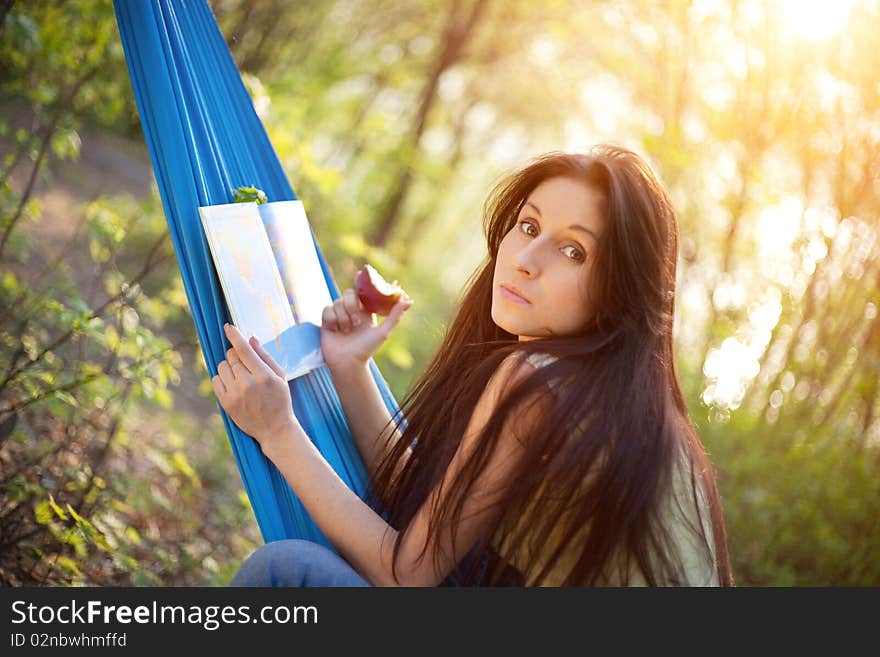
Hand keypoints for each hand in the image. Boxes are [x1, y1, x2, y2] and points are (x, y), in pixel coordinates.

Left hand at [211, 323, 299, 452]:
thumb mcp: (280, 376)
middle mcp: (248, 384)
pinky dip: (222, 378)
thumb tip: (251, 339)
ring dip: (229, 366)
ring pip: (222, 366)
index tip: (228, 327)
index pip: (244, 350)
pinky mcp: (226, 403)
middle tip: (246, 364)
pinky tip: (233, 384)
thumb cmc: (280, 400)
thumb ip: (265, 356)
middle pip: (232, 356)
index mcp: (264, 376)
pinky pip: (215, 380)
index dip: (235, 335)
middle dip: (236, 354)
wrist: (274, 429)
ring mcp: (235, 394)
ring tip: (240, 376)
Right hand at [320, 288, 412, 370]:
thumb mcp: (384, 332)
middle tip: (357, 322)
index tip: (361, 273)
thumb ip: (395, 315)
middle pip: (348, 294)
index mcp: (365, 311)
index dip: (361, 282)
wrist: (348, 363)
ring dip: (343, 317)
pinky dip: (332, 320)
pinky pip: (327, 310)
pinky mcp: (326, 321)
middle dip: (352, 306)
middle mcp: (351, 311)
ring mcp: (338, 315)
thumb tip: (409, 300)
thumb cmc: (367, 349)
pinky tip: (336, 330)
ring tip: (347, 331)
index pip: (362, 291)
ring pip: (337, 302)